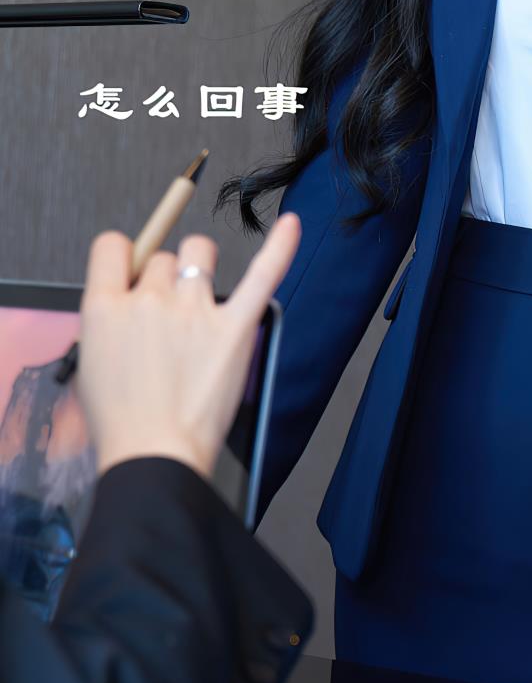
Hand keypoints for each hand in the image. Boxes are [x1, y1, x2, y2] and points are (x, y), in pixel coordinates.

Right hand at [76, 214, 302, 480]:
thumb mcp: (90, 363)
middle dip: (164, 281)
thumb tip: (128, 301)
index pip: (113, 246)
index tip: (131, 273)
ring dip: (199, 268)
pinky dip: (279, 248)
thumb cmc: (122, 422)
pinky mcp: (235, 327)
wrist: (154, 456)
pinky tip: (291, 226)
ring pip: (199, 253)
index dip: (123, 259)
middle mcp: (150, 299)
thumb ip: (109, 321)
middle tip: (167, 324)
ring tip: (200, 301)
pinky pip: (262, 274)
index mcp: (104, 307)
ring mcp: (195, 311)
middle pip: (162, 258)